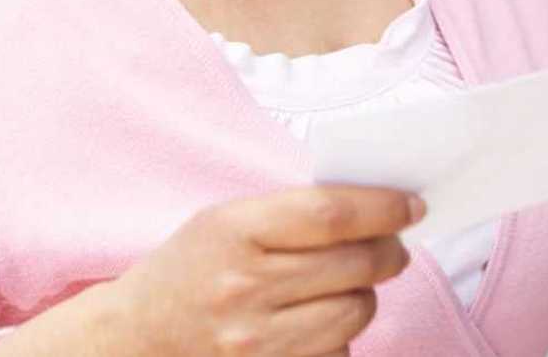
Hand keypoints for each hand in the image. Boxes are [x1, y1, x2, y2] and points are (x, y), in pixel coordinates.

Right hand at [102, 186, 422, 355]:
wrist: (134, 341)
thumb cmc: (188, 271)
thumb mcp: (225, 222)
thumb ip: (293, 212)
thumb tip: (378, 206)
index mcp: (233, 231)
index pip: (332, 214)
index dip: (384, 207)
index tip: (413, 205)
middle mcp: (244, 288)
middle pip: (357, 264)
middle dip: (389, 250)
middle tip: (392, 244)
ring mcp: (256, 342)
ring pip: (357, 310)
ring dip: (364, 293)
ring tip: (345, 283)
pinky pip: (339, 351)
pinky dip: (340, 333)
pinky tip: (314, 320)